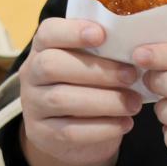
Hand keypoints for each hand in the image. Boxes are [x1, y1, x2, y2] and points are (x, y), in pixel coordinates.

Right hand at [19, 17, 141, 165]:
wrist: (70, 132)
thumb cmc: (87, 86)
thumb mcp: (89, 64)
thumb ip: (102, 51)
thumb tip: (136, 45)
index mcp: (42, 48)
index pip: (47, 33)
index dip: (71, 32)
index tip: (101, 34)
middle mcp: (30, 74)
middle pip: (52, 65)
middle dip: (96, 70)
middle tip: (131, 75)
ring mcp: (32, 105)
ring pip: (61, 99)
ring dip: (104, 101)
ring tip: (134, 103)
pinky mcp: (41, 134)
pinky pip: (70, 131)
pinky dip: (102, 127)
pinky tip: (125, 123)